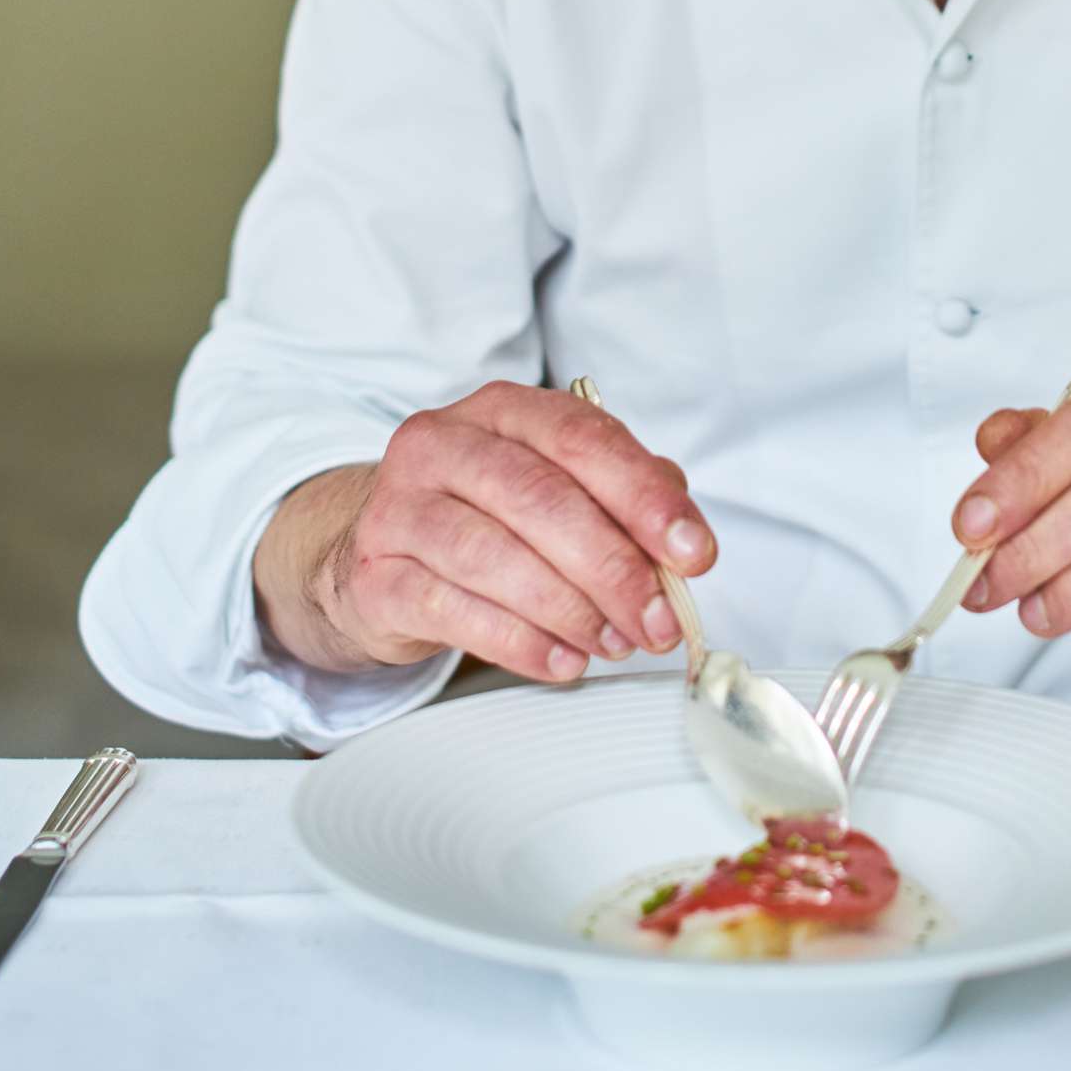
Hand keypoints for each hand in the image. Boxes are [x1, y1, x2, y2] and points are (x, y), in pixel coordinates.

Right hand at [252, 381, 715, 685]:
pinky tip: (563, 660)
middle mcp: (442, 444)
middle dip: (613, 568)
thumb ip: (623, 500)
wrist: (380, 551)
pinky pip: (454, 611)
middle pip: (540, 499)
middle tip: (657, 620)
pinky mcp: (376, 575)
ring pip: (495, 557)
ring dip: (570, 610)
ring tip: (614, 643)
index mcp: (501, 410)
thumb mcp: (557, 487)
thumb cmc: (485, 515)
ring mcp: (400, 507)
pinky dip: (520, 643)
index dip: (645, 496)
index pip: (580, 437)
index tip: (693, 552)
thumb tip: (682, 542)